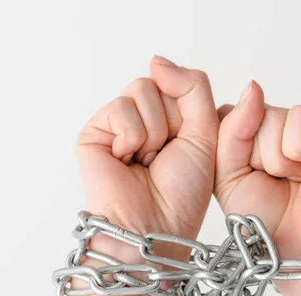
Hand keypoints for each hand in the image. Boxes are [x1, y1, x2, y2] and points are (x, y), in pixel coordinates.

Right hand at [77, 56, 218, 262]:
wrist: (155, 229)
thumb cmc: (181, 194)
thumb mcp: (206, 133)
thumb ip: (192, 87)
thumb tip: (157, 60)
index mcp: (168, 120)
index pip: (180, 83)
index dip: (190, 115)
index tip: (184, 148)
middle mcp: (141, 120)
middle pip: (159, 83)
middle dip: (172, 123)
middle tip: (163, 157)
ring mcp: (115, 125)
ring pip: (141, 91)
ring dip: (153, 133)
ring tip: (145, 162)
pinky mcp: (93, 133)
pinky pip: (121, 108)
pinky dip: (132, 138)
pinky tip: (126, 161)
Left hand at [213, 81, 300, 295]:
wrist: (297, 252)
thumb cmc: (263, 220)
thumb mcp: (226, 175)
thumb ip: (229, 130)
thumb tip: (253, 87)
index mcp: (255, 139)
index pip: (229, 113)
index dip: (231, 147)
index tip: (244, 175)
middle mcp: (283, 131)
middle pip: (250, 113)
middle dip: (253, 156)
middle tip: (272, 181)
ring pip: (273, 117)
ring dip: (275, 159)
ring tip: (291, 181)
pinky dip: (298, 151)